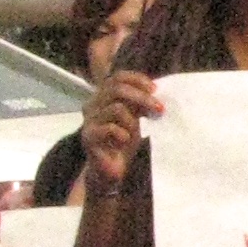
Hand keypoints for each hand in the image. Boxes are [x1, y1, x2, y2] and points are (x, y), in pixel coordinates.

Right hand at [83, 71, 161, 191]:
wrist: (111, 169)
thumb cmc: (123, 142)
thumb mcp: (134, 118)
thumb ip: (140, 103)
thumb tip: (155, 90)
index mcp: (103, 96)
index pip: (118, 77)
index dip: (137, 79)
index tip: (155, 89)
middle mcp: (93, 104)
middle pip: (117, 88)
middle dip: (142, 97)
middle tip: (159, 108)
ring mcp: (88, 120)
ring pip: (116, 108)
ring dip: (133, 120)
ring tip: (135, 133)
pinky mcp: (88, 136)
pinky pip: (110, 128)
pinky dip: (123, 133)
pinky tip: (125, 141)